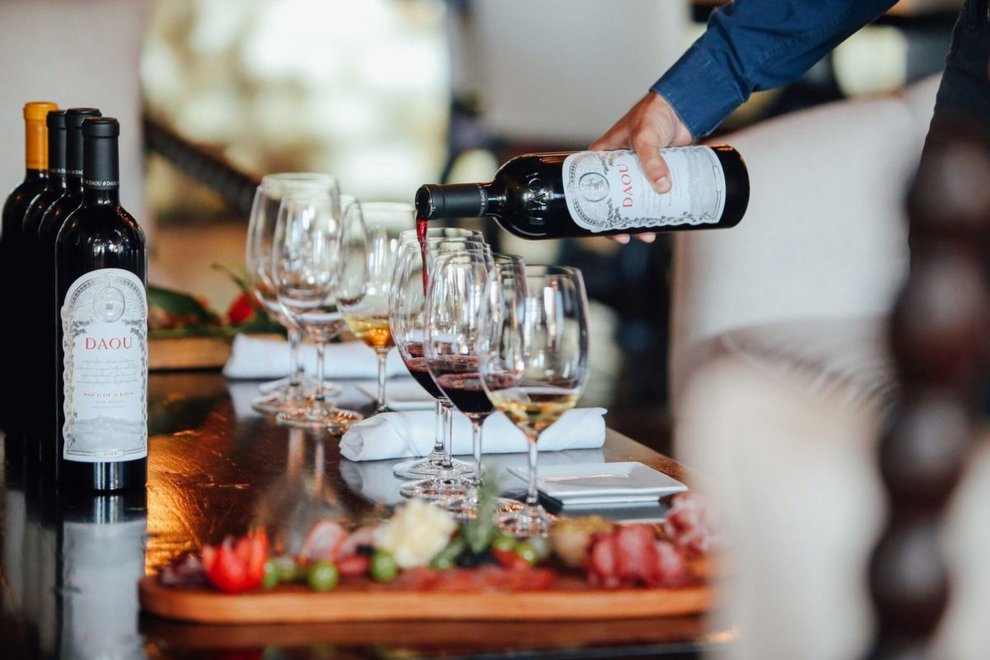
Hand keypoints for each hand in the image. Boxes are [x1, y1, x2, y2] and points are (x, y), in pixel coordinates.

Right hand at [590, 91, 692, 244]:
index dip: (596, 210)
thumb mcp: (645, 137)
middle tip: (630, 236)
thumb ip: (652, 160)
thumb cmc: (653, 113)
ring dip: (640, 219)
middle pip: (613, 200)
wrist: (681, 105)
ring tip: (649, 235)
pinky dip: (655, 208)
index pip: (592, 187)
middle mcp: (617, 167)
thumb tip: (662, 187)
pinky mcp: (655, 173)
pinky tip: (661, 221)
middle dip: (621, 221)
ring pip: (633, 201)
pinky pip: (651, 194)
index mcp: (603, 157)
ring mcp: (636, 172)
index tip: (605, 226)